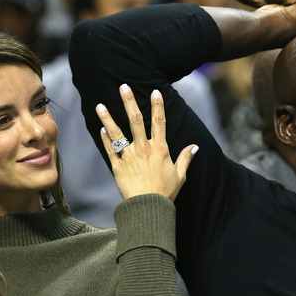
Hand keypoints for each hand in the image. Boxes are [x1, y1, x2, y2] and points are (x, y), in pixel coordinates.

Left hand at [96, 85, 196, 200]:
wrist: (148, 208)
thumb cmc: (165, 193)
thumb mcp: (180, 176)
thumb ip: (186, 158)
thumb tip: (195, 147)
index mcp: (160, 149)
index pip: (159, 123)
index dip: (158, 106)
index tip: (154, 92)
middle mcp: (143, 149)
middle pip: (136, 121)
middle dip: (129, 102)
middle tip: (124, 87)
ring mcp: (129, 157)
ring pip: (118, 133)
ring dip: (108, 118)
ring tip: (100, 105)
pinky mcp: (117, 166)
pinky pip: (110, 150)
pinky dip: (105, 138)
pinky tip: (101, 128)